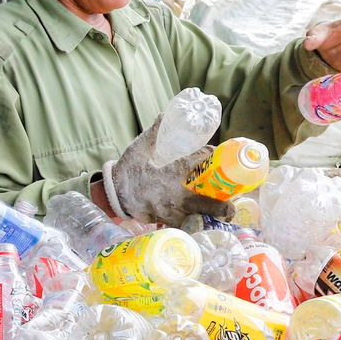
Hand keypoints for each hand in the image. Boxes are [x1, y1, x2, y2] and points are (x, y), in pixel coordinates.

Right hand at [101, 113, 231, 226]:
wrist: (109, 192)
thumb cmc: (126, 170)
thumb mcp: (138, 149)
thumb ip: (153, 134)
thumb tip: (164, 115)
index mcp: (165, 175)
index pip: (190, 163)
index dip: (204, 156)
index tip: (213, 150)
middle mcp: (168, 195)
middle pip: (199, 203)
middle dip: (218, 207)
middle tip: (231, 208)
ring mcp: (164, 210)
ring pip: (191, 218)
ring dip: (207, 218)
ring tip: (221, 217)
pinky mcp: (158, 219)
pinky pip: (178, 225)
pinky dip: (190, 224)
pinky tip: (200, 222)